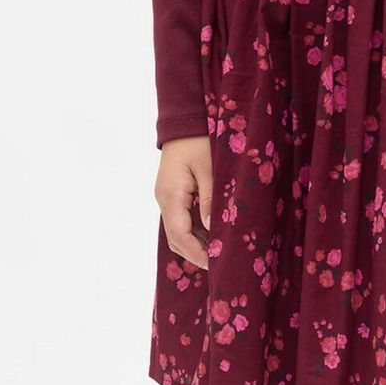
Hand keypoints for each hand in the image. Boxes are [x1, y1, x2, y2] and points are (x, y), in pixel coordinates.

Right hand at [156, 135, 213, 269]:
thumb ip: (211, 199)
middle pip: (176, 239)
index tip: (216, 264)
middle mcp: (164, 200)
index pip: (180, 236)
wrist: (184, 120)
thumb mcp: (209, 168)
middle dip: (196, 254)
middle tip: (221, 263)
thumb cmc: (199, 140)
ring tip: (220, 253)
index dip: (197, 254)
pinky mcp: (173, 194)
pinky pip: (182, 220)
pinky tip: (214, 234)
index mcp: (171, 195)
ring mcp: (167, 197)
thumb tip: (213, 228)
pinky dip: (196, 231)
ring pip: (178, 231)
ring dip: (197, 244)